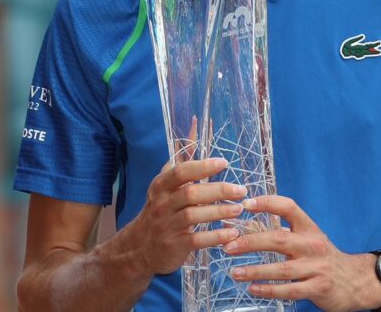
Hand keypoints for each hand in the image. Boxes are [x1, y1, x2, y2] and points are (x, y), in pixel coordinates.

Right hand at [120, 157, 250, 276]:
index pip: (180, 172)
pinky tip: (232, 233)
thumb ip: (181, 166)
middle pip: (190, 193)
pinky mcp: (174, 245)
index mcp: (160, 187)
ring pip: (193, 216)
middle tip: (241, 190)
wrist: (139, 248)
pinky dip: (216, 236)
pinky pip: (196, 239)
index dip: (202, 166)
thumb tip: (195, 132)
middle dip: (218, 190)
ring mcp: (167, 225)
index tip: (224, 163)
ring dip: (219, 212)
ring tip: (239, 209)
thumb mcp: (163, 189)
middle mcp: (161, 204)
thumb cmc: (159, 213)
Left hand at [224, 195, 377, 311]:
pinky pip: (289, 290)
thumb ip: (282, 232)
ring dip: (255, 271)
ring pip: (281, 269)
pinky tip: (253, 288)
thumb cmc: (323, 257)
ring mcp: (317, 268)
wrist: (356, 282)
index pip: (288, 207)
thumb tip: (248, 224)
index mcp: (309, 228)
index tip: (245, 204)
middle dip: (250, 242)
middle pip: (278, 239)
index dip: (266, 202)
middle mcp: (313, 245)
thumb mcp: (308, 239)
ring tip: (235, 272)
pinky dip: (269, 290)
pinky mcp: (318, 288)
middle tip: (229, 246)